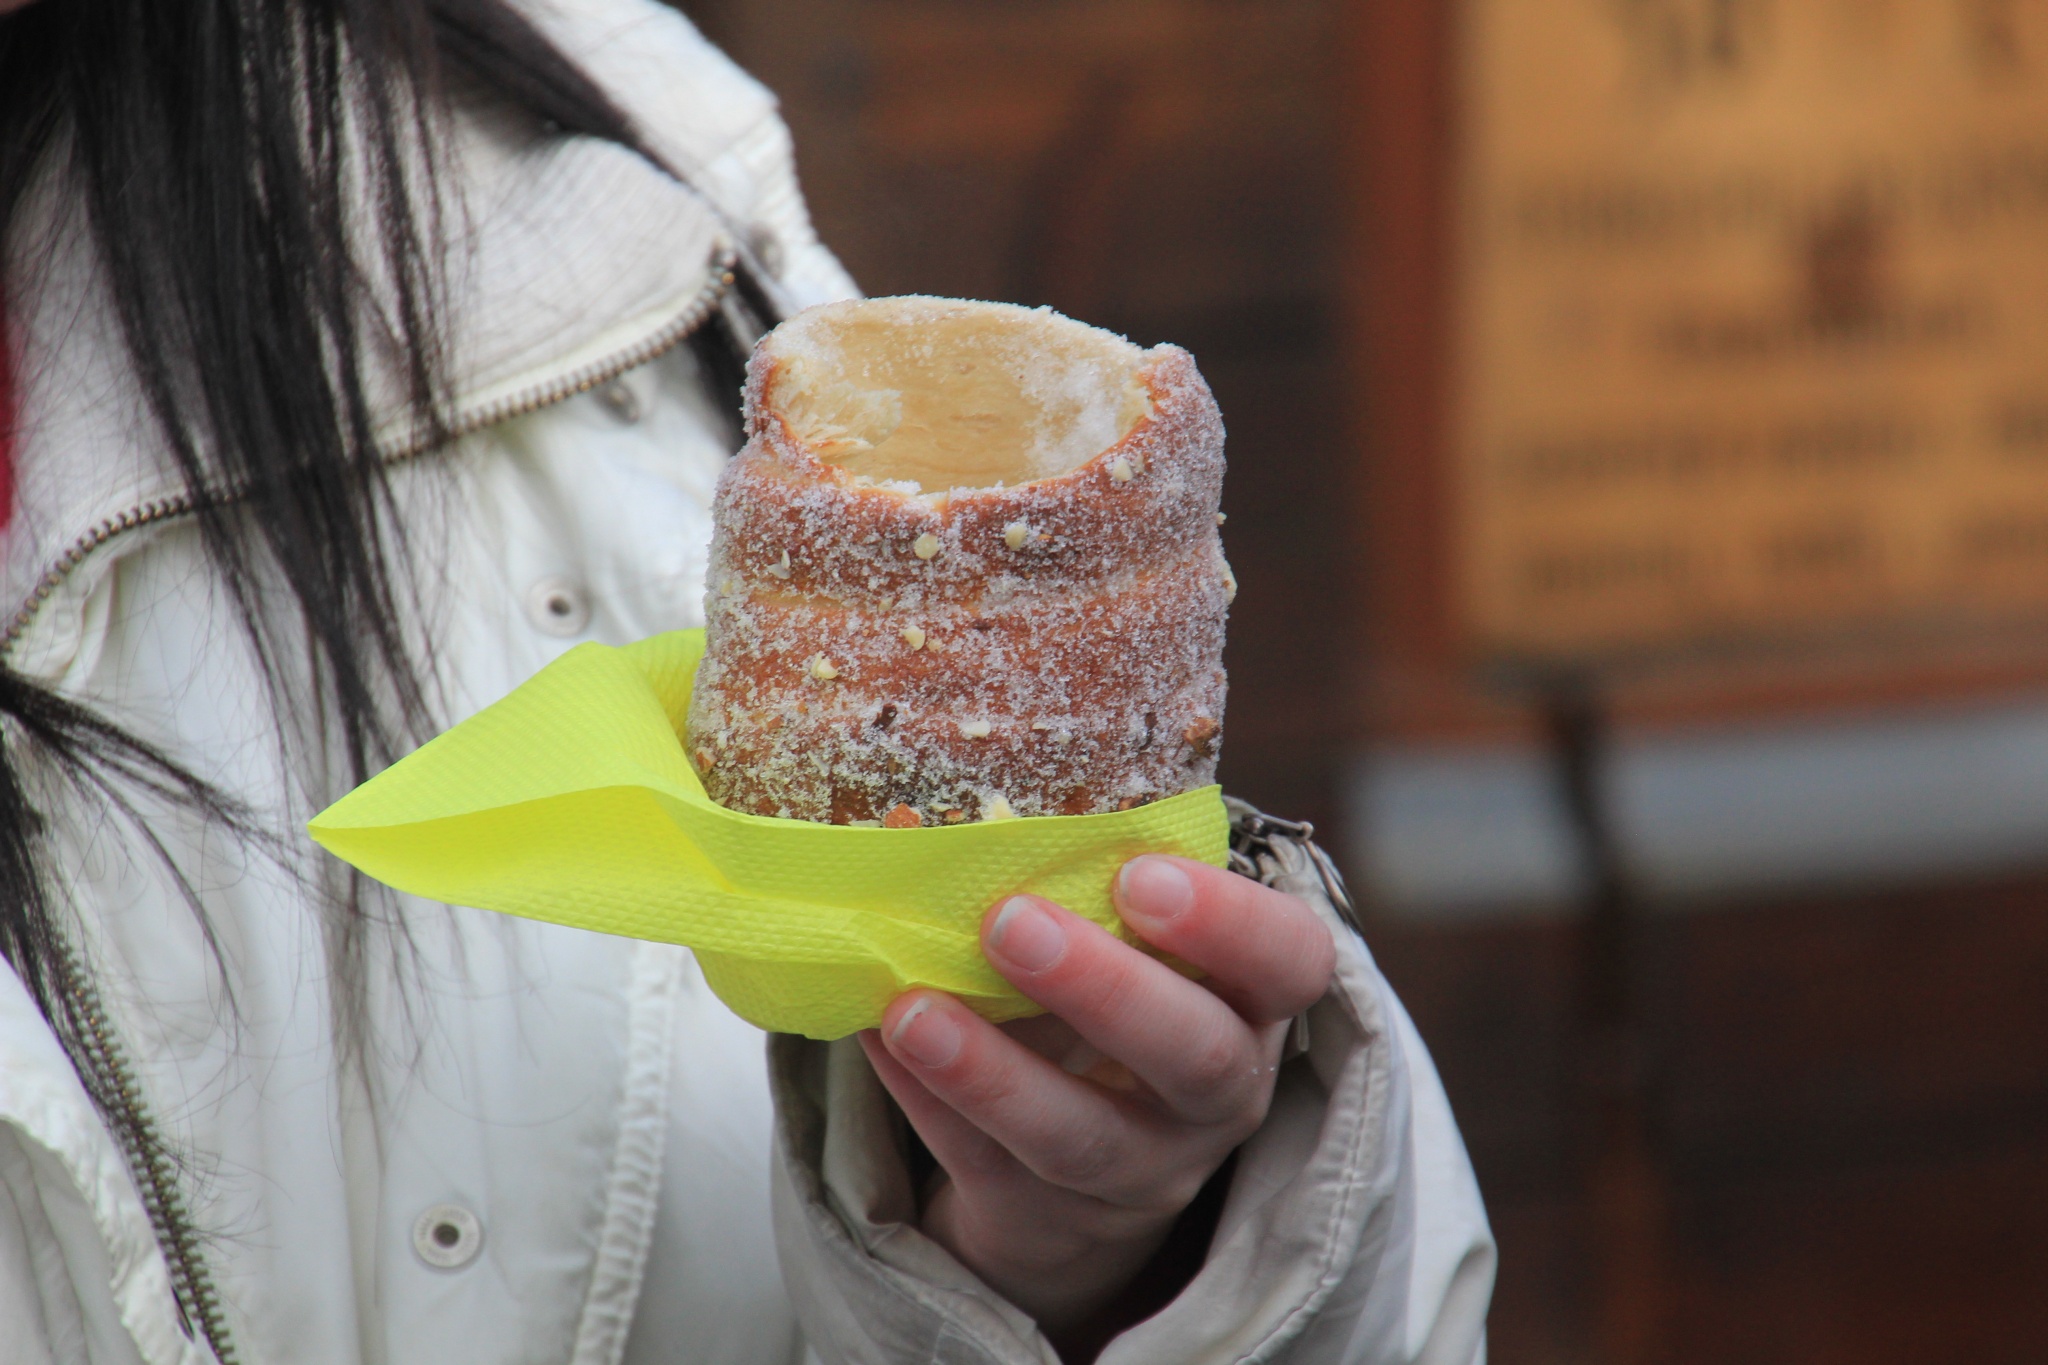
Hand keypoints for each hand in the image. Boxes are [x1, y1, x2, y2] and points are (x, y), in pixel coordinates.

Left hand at [858, 855, 1335, 1338]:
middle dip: (1104, 989)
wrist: (1089, 1168)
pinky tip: (881, 1041)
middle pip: (1195, 1056)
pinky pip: (987, 1165)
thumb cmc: (1113, 1003)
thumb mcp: (1139, 950)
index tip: (1139, 874)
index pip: (1292, 961)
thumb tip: (963, 812)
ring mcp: (1141, 1169)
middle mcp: (1219, 1094)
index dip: (1228, 922)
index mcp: (1253, 1002)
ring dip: (991, 1070)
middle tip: (1010, 920)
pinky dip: (928, 1102)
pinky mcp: (1049, 1217)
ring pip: (1079, 1136)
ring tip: (911, 1009)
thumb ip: (1092, 885)